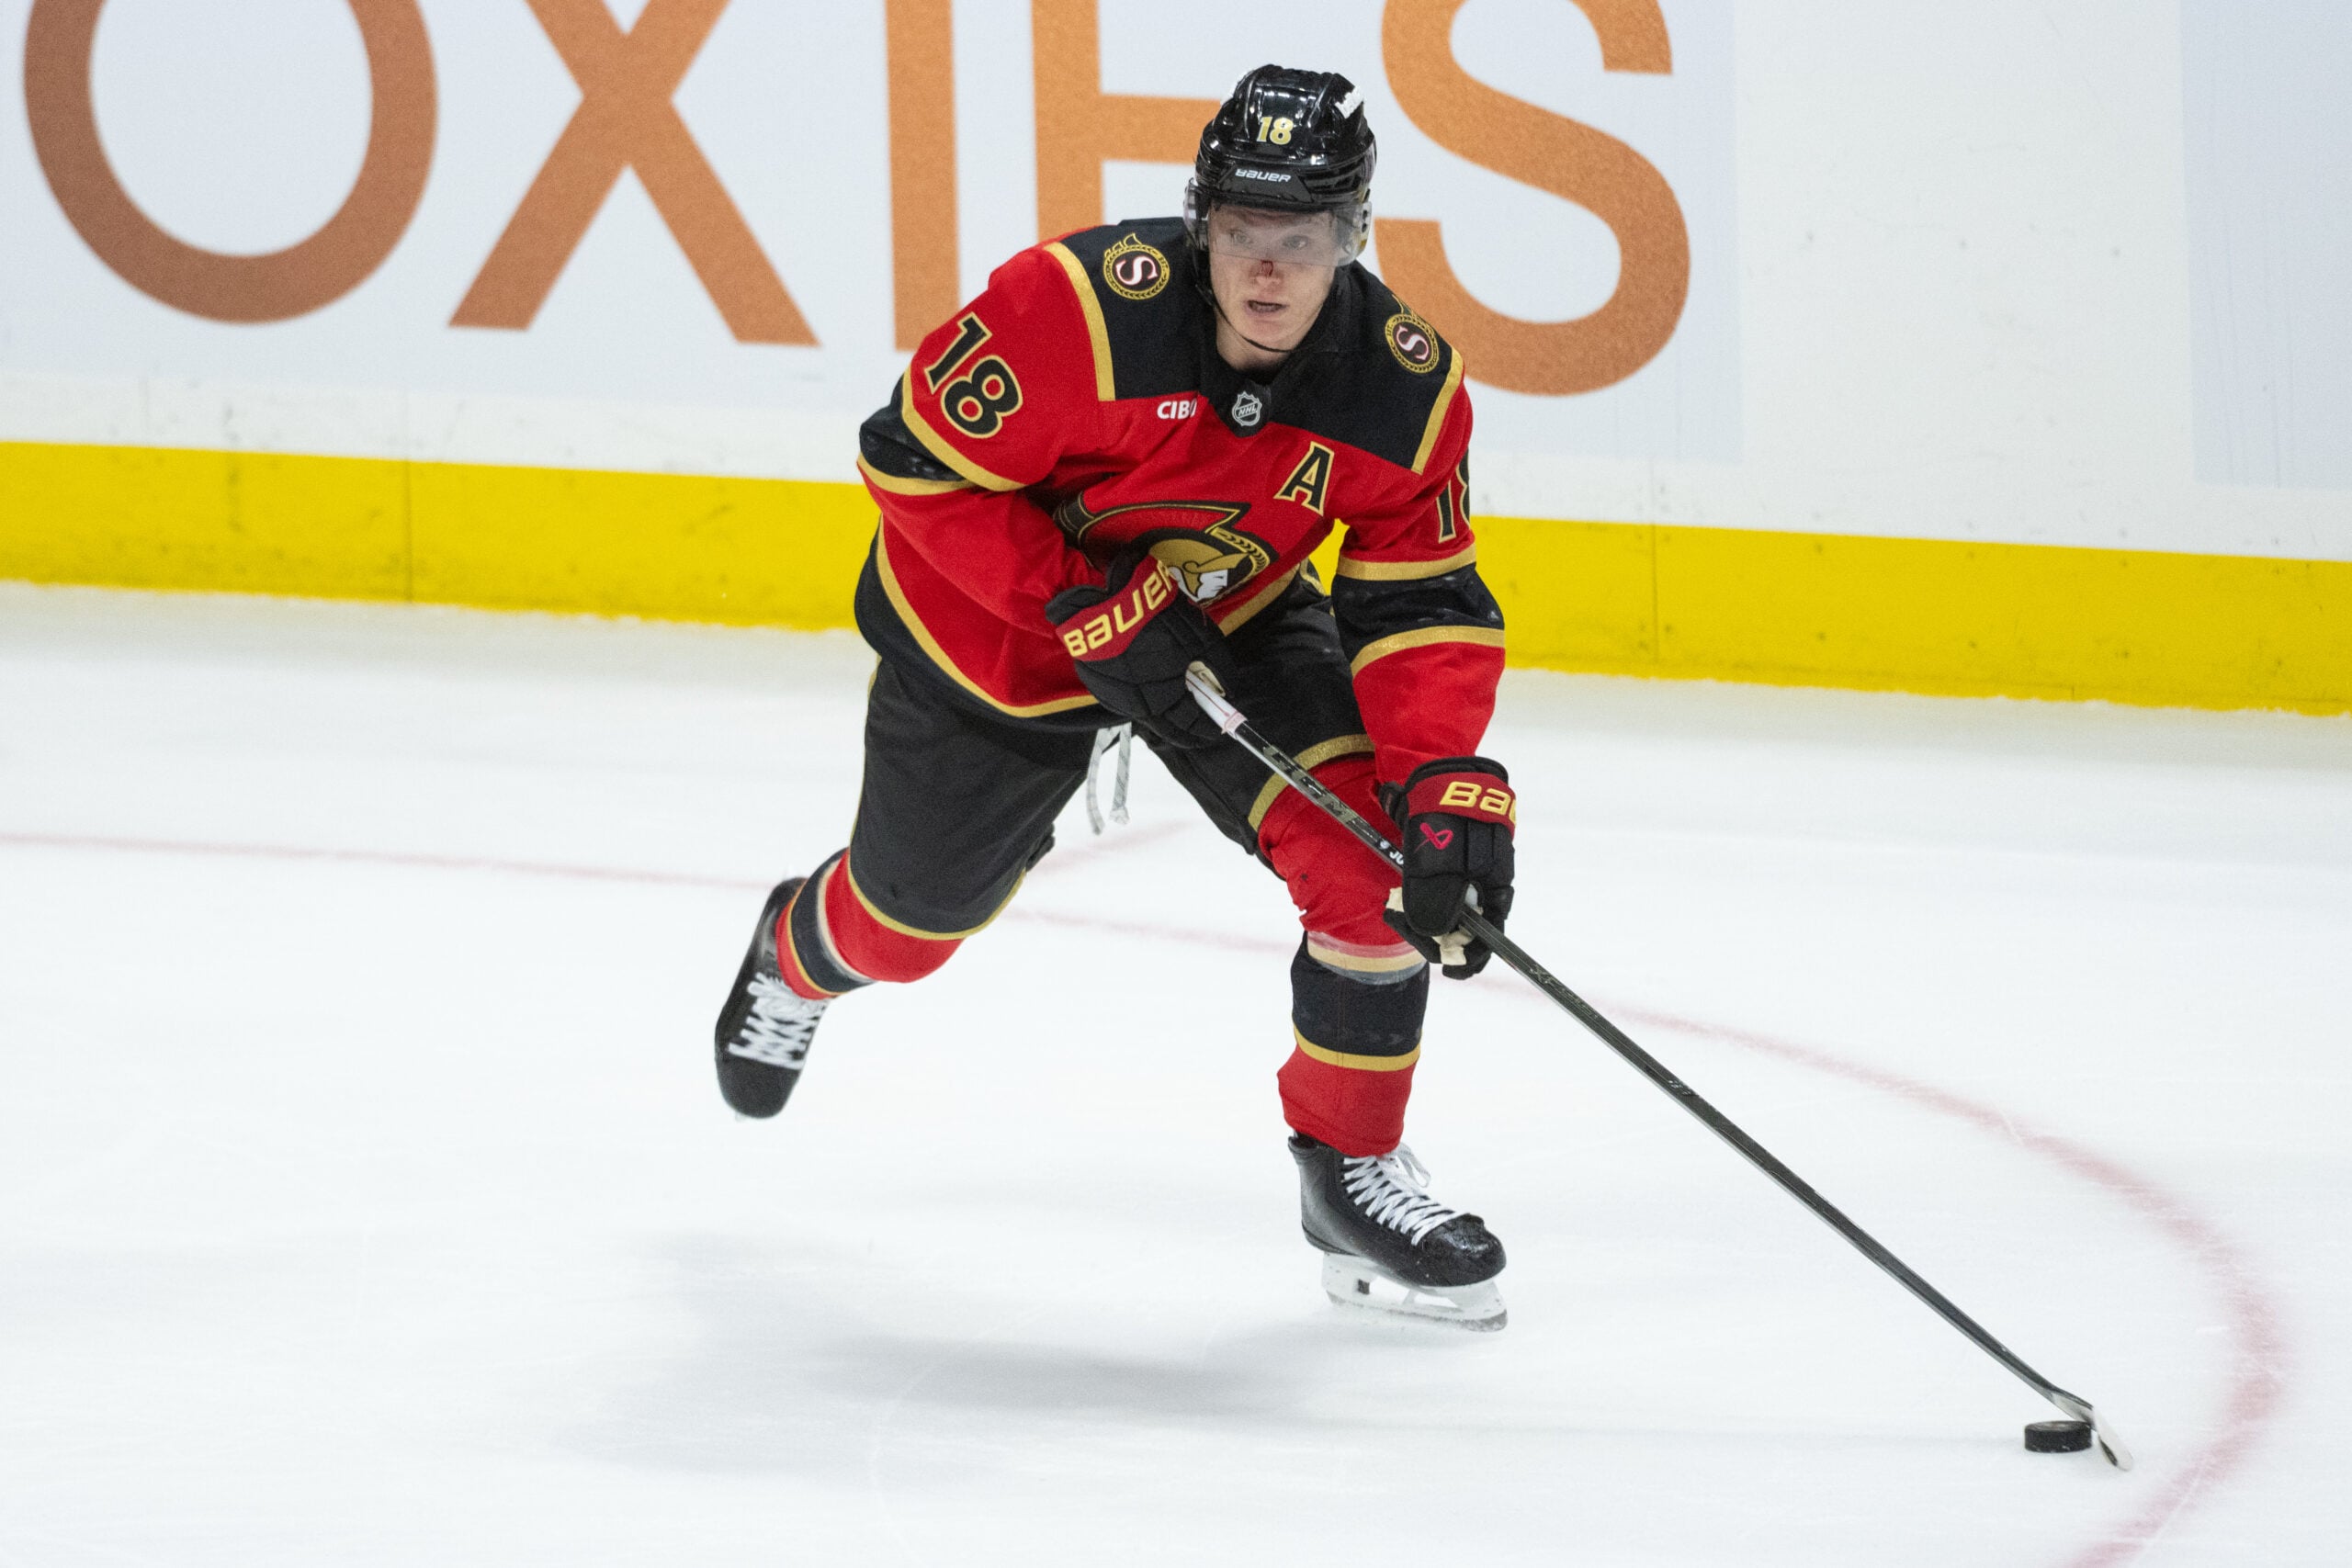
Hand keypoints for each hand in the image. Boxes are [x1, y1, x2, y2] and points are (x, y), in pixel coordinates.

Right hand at [1046, 547, 1238, 748]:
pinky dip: (1144, 693)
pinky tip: (1152, 679)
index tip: (1218, 727)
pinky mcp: (1099, 682)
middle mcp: (1136, 707)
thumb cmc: (1159, 619)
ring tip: (1179, 695)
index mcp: (1163, 702)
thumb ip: (1220, 669)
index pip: (1191, 726)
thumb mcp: (1202, 639)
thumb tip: (1230, 690)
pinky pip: (1128, 696)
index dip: (1207, 727)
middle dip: (1187, 725)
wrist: (1105, 600)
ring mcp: (1114, 696)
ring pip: (1147, 712)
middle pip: (1168, 727)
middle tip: (1201, 718)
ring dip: (1165, 708)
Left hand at [1380, 757, 1515, 978]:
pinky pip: (1440, 882)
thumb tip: (1435, 933)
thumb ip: (1438, 900)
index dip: (1470, 956)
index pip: (1490, 933)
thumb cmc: (1445, 813)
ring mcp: (1471, 862)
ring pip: (1452, 903)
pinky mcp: (1452, 849)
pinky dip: (1422, 892)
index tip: (1450, 970)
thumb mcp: (1438, 861)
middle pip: (1468, 922)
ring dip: (1427, 913)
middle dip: (1440, 934)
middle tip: (1410, 931)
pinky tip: (1404, 892)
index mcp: (1495, 881)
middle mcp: (1487, 875)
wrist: (1439, 766)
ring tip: (1401, 913)